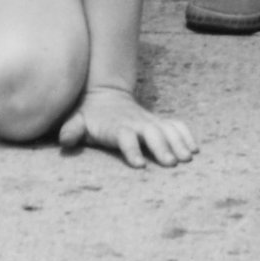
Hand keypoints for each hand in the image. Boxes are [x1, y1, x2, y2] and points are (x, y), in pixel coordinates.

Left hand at [57, 83, 196, 167]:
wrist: (106, 95)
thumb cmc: (90, 117)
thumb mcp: (77, 121)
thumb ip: (71, 130)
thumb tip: (65, 140)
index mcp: (117, 126)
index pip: (125, 137)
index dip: (132, 150)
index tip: (140, 165)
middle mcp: (136, 123)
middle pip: (152, 133)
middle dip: (162, 147)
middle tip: (172, 164)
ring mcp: (149, 121)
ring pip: (167, 129)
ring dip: (178, 142)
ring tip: (188, 158)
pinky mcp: (158, 122)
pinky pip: (176, 125)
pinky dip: (186, 134)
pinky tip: (195, 148)